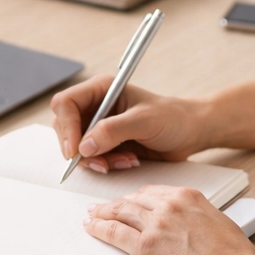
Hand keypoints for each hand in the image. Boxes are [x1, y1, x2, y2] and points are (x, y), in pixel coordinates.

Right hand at [50, 75, 211, 172]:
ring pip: (76, 147)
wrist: (189, 133)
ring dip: (96, 160)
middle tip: (102, 163)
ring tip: (124, 161)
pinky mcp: (105, 144)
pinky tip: (127, 162)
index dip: (66, 127)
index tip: (75, 150)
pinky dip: (106, 165)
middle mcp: (95, 106)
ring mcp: (98, 126)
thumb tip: (84, 146)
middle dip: (81, 149)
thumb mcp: (144, 121)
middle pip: (65, 127)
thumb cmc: (172, 118)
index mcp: (101, 89)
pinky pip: (92, 158)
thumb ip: (113, 131)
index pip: (66, 103)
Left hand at [84, 185, 254, 254]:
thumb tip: (190, 222)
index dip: (135, 198)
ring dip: (102, 213)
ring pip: (120, 212)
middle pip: (133, 200)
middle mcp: (169, 205)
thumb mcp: (218, 222)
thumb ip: (198, 216)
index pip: (152, 192)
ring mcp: (156, 225)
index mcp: (188, 196)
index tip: (128, 201)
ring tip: (92, 216)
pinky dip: (100, 228)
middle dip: (116, 204)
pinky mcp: (146, 247)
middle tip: (104, 207)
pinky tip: (92, 228)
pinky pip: (115, 233)